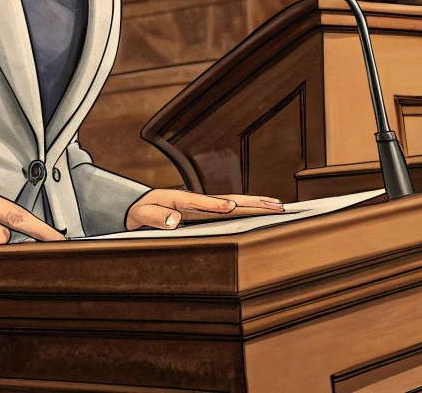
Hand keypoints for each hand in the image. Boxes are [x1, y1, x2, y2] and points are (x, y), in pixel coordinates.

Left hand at [125, 189, 284, 230]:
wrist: (142, 205)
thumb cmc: (142, 210)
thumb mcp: (142, 214)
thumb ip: (155, 217)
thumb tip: (174, 222)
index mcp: (181, 200)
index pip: (200, 203)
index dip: (214, 205)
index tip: (230, 207)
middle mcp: (199, 201)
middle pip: (228, 200)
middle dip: (251, 202)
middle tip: (276, 205)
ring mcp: (207, 206)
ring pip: (236, 204)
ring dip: (257, 205)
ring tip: (280, 207)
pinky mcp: (210, 212)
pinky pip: (233, 212)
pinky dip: (250, 212)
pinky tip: (265, 214)